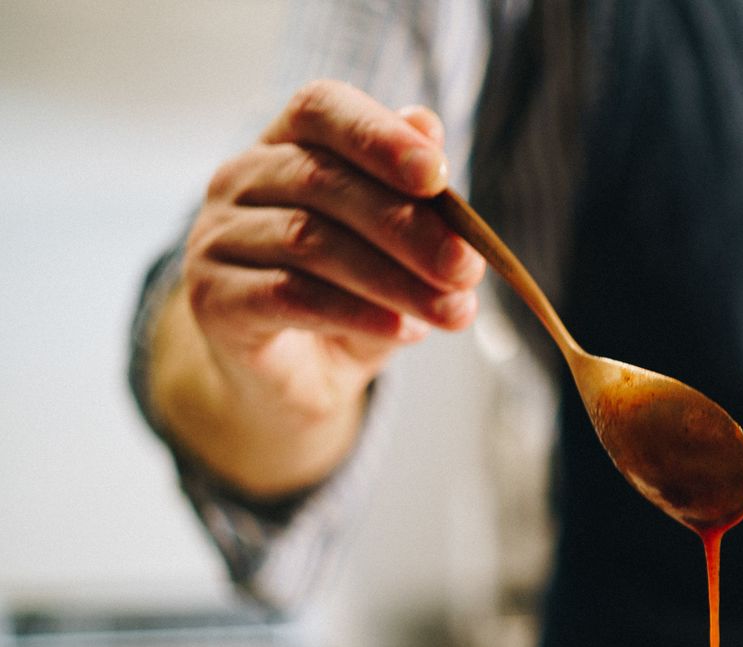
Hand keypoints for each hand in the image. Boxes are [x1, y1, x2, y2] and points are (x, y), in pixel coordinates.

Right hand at [153, 80, 484, 493]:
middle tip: (467, 268)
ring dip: (394, 278)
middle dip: (407, 225)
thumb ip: (412, 193)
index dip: (378, 136)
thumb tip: (428, 124)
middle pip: (322, 180)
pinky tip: (404, 330)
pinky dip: (357, 312)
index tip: (439, 175)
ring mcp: (216, 237)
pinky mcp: (213, 299)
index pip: (320, 109)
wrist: (301, 378)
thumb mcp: (398, 248)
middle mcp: (239, 178)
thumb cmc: (354, 296)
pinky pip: (289, 296)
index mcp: (285, 144)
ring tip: (451, 311)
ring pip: (309, 241)